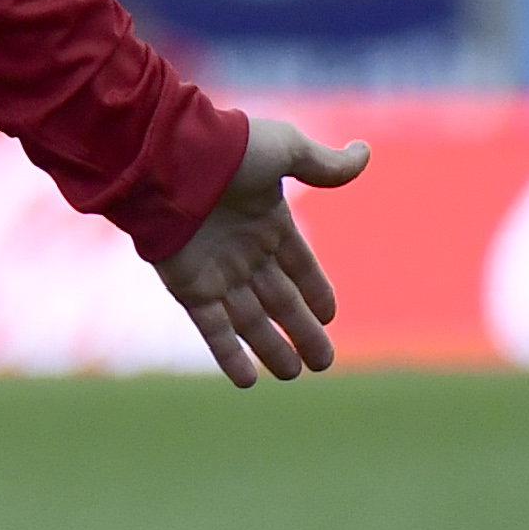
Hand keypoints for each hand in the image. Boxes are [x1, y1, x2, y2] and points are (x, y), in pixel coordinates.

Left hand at [155, 114, 371, 387]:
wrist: (163, 158)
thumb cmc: (225, 149)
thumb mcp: (283, 149)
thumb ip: (323, 163)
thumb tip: (364, 153)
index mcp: (266, 220)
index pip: (298, 263)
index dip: (315, 289)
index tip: (329, 314)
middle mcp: (241, 249)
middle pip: (279, 299)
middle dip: (303, 330)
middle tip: (324, 362)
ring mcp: (215, 269)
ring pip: (249, 319)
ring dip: (271, 348)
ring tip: (294, 373)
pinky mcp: (188, 286)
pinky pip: (212, 327)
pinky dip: (228, 354)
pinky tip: (247, 380)